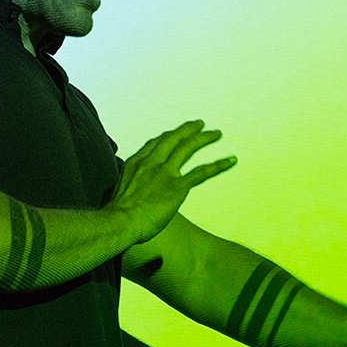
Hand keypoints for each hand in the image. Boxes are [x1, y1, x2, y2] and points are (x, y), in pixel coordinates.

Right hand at [109, 119, 236, 243]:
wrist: (119, 222)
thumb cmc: (116, 215)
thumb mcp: (119, 193)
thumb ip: (129, 187)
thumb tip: (130, 194)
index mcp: (136, 163)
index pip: (155, 143)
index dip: (167, 137)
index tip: (174, 134)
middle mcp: (151, 162)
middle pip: (172, 138)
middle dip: (187, 129)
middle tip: (199, 124)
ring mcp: (165, 173)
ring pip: (188, 148)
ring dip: (204, 138)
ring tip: (216, 133)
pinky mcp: (177, 187)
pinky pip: (201, 172)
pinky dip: (218, 165)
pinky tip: (230, 160)